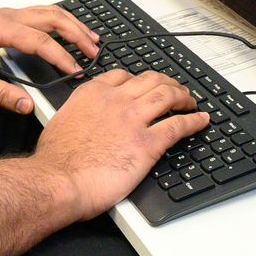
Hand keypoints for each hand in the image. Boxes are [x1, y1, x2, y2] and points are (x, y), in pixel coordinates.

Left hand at [0, 6, 99, 113]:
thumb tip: (25, 104)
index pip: (38, 40)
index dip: (60, 56)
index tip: (75, 70)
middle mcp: (7, 16)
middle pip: (52, 17)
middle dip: (77, 33)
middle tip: (93, 51)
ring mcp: (9, 14)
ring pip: (50, 11)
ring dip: (73, 24)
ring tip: (91, 40)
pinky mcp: (10, 17)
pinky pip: (43, 13)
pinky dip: (62, 21)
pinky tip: (70, 32)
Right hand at [34, 69, 205, 219]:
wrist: (58, 180)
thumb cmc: (55, 160)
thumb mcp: (61, 121)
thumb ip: (78, 113)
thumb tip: (83, 119)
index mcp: (93, 93)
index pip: (124, 76)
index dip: (140, 79)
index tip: (146, 85)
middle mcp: (115, 100)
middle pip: (151, 80)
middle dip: (167, 82)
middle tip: (176, 90)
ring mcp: (133, 120)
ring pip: (168, 95)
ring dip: (184, 96)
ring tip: (191, 101)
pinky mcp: (147, 143)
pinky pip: (178, 125)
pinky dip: (193, 120)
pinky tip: (201, 120)